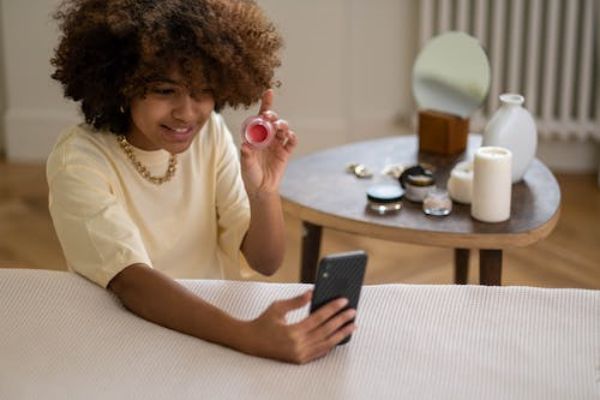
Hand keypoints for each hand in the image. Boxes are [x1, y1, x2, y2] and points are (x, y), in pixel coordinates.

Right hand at [239, 290, 356, 363]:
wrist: (250, 342)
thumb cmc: (263, 322)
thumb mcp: (278, 308)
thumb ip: (296, 301)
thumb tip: (313, 292)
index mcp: (292, 331)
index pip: (318, 318)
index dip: (332, 308)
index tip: (344, 301)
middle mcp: (297, 345)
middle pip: (326, 331)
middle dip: (341, 320)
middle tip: (353, 312)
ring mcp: (299, 355)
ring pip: (326, 343)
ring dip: (341, 334)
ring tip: (352, 326)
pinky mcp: (299, 360)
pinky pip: (320, 352)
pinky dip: (331, 344)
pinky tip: (339, 337)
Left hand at [240, 89, 297, 196]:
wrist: (262, 190)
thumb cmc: (250, 176)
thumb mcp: (246, 166)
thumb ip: (246, 156)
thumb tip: (246, 146)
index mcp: (255, 136)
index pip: (259, 117)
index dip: (265, 104)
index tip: (269, 92)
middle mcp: (266, 137)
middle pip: (272, 120)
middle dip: (273, 116)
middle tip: (271, 118)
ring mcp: (277, 144)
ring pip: (283, 129)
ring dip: (283, 125)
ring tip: (280, 127)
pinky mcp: (285, 152)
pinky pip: (291, 142)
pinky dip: (292, 137)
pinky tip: (289, 136)